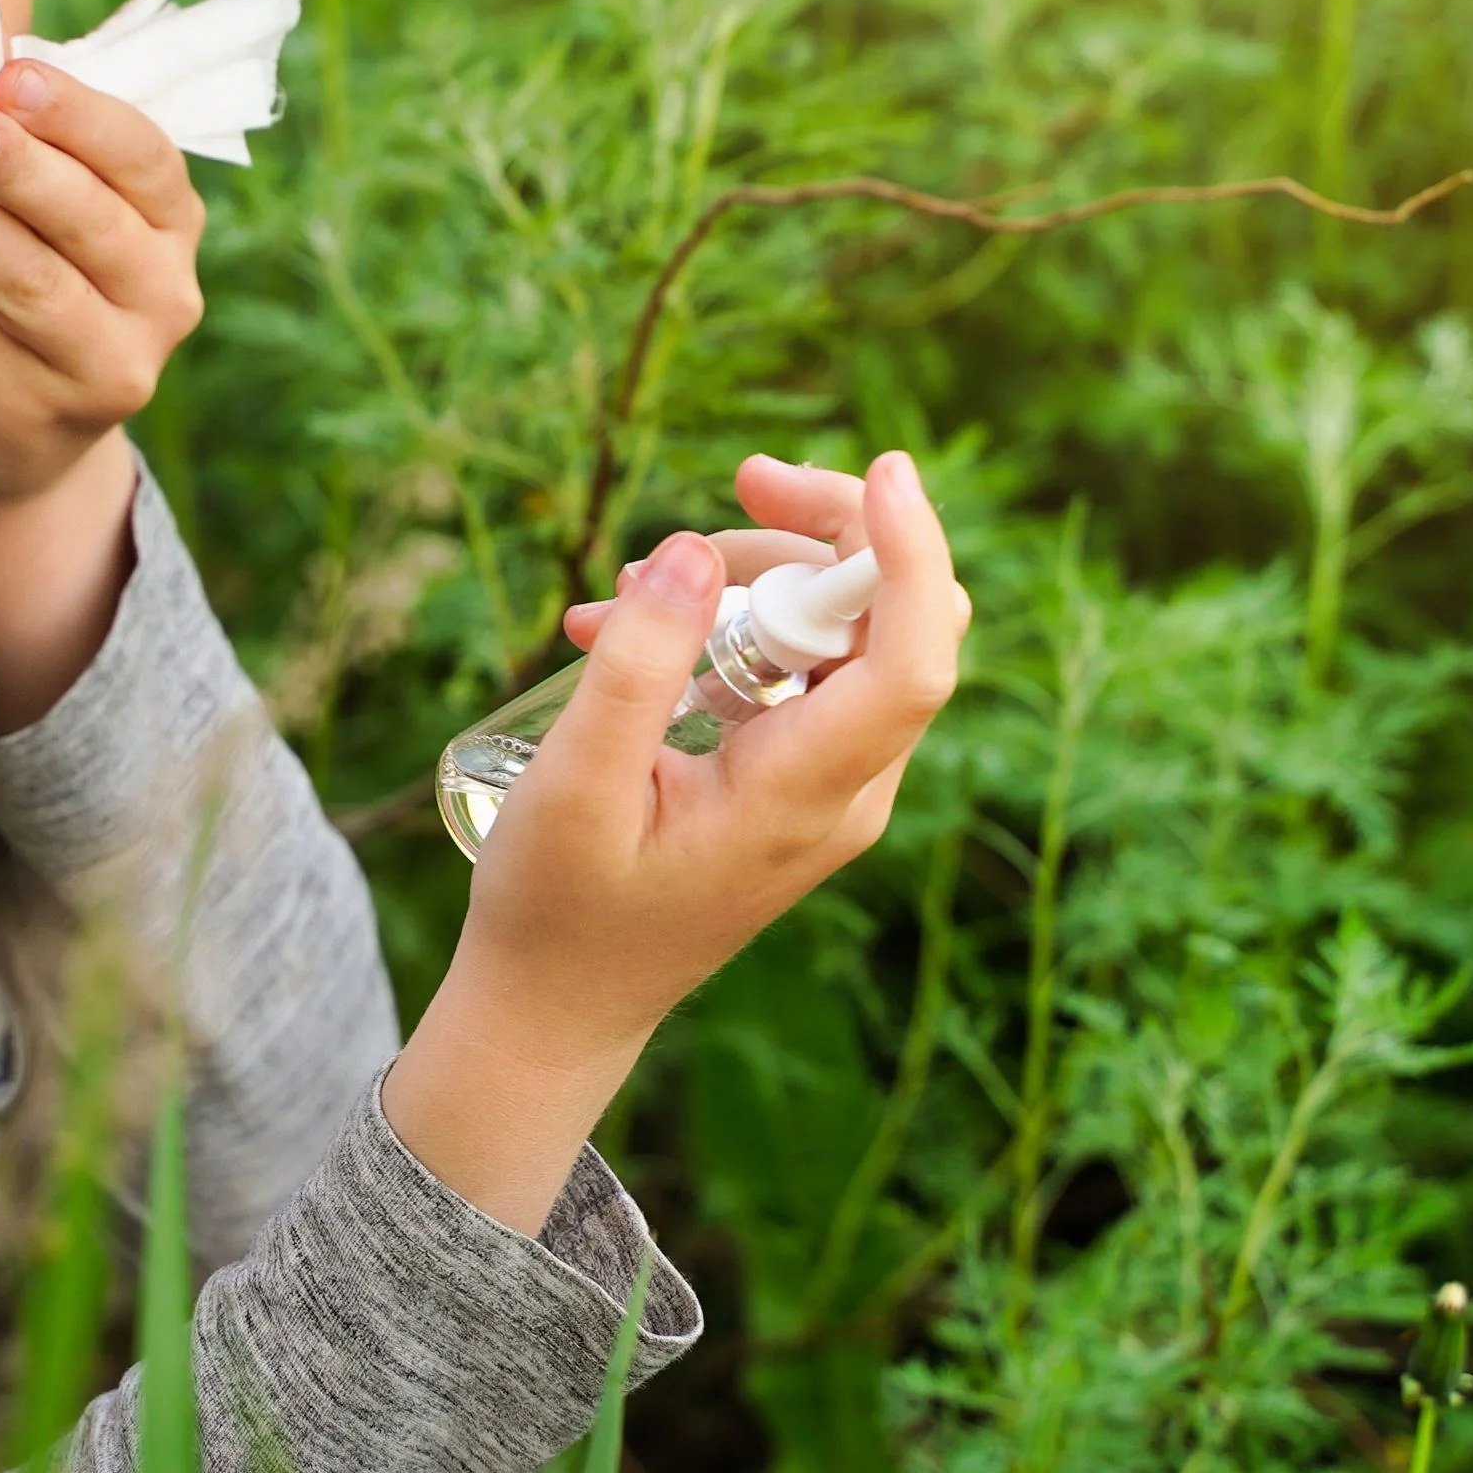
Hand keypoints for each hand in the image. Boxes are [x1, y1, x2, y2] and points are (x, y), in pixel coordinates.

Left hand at [0, 58, 205, 515]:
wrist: (8, 445)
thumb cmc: (34, 289)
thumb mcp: (64, 223)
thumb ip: (45, 153)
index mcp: (171, 232)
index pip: (147, 162)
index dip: (82, 117)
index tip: (14, 74)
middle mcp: (159, 302)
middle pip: (91, 224)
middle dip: (21, 166)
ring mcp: (100, 367)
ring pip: (29, 281)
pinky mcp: (26, 410)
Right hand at [472, 451, 965, 1050]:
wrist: (560, 1005)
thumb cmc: (558, 909)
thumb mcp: (575, 784)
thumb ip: (636, 665)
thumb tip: (695, 553)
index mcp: (804, 797)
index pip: (913, 661)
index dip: (914, 553)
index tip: (885, 467)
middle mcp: (844, 790)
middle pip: (891, 622)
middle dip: (820, 536)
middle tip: (733, 487)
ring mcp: (829, 786)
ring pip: (845, 634)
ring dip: (754, 582)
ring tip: (621, 593)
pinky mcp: (797, 779)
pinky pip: (803, 670)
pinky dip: (733, 627)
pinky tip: (633, 631)